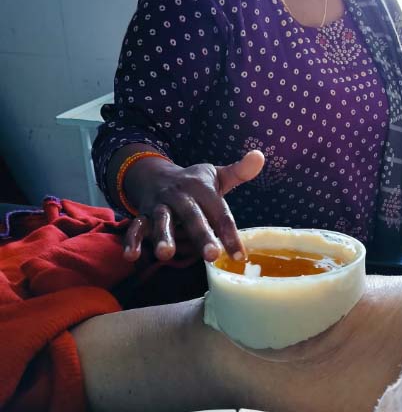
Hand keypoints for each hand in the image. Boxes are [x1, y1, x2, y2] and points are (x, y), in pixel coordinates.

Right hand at [122, 150, 263, 262]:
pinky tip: (131, 257)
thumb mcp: (217, 175)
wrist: (155, 175)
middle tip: (212, 256)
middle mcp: (180, 196)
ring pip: (160, 221)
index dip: (230, 234)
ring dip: (162, 236)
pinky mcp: (142, 215)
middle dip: (201, 235)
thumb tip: (261, 155)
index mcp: (201, 188)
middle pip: (192, 216)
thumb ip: (240, 172)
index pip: (220, 212)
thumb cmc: (194, 183)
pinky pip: (135, 227)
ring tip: (166, 254)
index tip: (240, 256)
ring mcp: (159, 206)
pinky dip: (131, 241)